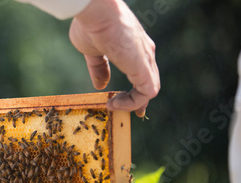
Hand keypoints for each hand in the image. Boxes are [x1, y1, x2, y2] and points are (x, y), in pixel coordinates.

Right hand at [69, 0, 159, 116]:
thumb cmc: (91, 24)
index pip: (142, 72)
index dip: (135, 89)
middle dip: (139, 100)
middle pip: (149, 82)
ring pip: (149, 90)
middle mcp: (144, 52)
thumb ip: (99, 68)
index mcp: (134, 47)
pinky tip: (114, 103)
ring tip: (114, 106)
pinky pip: (146, 92)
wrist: (95, 11)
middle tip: (131, 113)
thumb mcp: (93, 52)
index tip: (121, 100)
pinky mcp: (142, 67)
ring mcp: (145, 59)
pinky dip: (132, 102)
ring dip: (133, 103)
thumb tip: (100, 85)